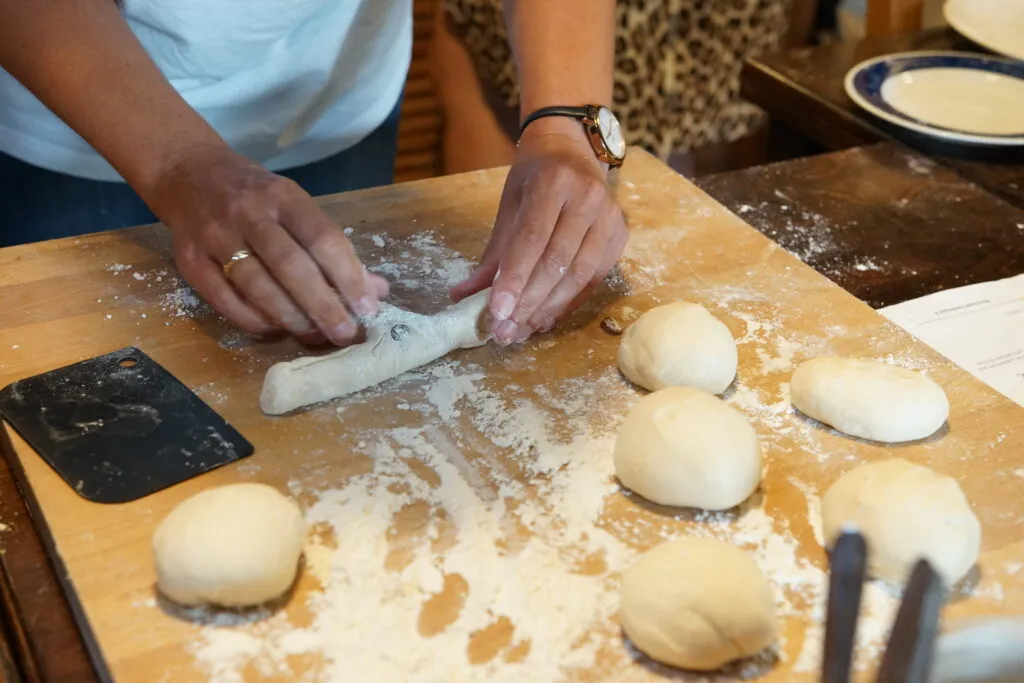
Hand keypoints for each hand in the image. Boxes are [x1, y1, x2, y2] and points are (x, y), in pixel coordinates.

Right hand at [143, 145, 387, 345]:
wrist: (187, 174)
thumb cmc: (255, 196)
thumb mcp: (295, 205)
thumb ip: (332, 247)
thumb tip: (375, 290)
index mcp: (283, 196)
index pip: (322, 238)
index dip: (348, 276)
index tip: (367, 307)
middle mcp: (248, 214)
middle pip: (291, 267)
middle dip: (323, 306)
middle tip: (345, 333)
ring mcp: (215, 237)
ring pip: (257, 287)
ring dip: (291, 318)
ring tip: (315, 336)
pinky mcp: (190, 262)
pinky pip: (225, 301)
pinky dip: (255, 321)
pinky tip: (276, 330)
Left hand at [451, 117, 626, 343]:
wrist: (572, 151)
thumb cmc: (534, 178)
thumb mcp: (509, 205)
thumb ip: (491, 254)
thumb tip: (462, 296)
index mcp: (554, 181)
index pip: (532, 238)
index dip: (514, 277)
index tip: (497, 311)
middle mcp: (587, 197)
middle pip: (557, 261)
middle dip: (528, 302)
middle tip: (505, 331)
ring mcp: (609, 217)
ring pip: (580, 275)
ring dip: (548, 309)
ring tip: (522, 330)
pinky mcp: (619, 236)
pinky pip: (594, 279)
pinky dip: (568, 303)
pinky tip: (546, 318)